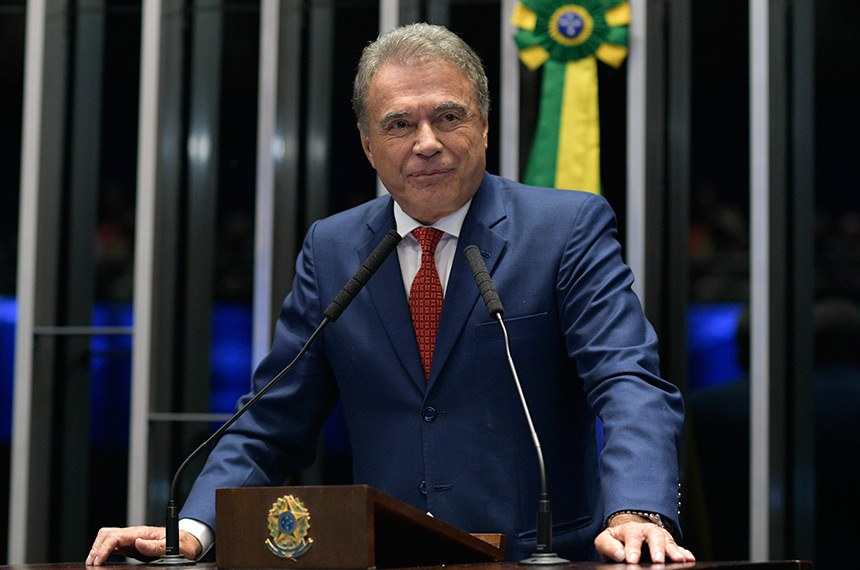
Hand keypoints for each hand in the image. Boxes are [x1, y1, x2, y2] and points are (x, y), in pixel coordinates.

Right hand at [85, 525, 201, 565]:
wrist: (187, 541)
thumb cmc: (181, 543)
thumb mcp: (172, 546)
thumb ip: (155, 545)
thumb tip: (138, 543)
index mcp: (142, 532)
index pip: (116, 536)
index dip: (104, 547)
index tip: (98, 560)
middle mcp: (134, 533)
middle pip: (107, 534)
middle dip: (96, 547)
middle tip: (92, 563)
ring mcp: (132, 539)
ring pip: (108, 537)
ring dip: (98, 548)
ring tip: (93, 562)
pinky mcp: (131, 545)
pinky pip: (114, 545)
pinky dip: (104, 551)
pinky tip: (100, 559)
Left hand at [594, 514, 695, 563]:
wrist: (628, 532)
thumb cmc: (616, 540)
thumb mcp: (605, 541)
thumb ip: (609, 546)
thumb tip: (620, 554)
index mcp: (630, 529)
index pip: (632, 537)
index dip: (632, 548)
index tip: (632, 560)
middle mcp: (647, 531)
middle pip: (654, 535)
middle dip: (656, 548)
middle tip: (657, 560)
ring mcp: (659, 537)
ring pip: (668, 541)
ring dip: (674, 551)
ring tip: (679, 560)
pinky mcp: (669, 545)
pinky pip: (679, 547)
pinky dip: (684, 552)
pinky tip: (688, 558)